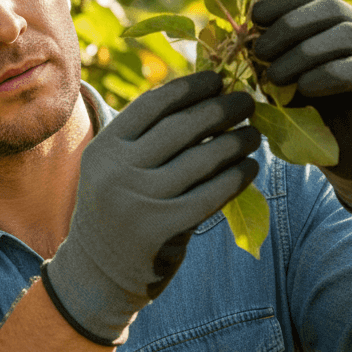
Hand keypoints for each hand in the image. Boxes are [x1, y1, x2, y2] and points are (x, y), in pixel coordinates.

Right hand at [42, 71, 259, 344]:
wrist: (98, 272)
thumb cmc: (118, 209)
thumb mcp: (115, 168)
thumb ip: (147, 138)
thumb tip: (205, 99)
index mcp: (105, 147)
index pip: (153, 104)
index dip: (190, 87)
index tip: (217, 79)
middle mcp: (117, 170)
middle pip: (181, 127)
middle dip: (220, 109)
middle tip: (246, 101)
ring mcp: (138, 200)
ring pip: (201, 160)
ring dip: (235, 142)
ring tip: (253, 134)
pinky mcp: (161, 228)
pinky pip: (210, 195)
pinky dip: (235, 178)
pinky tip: (249, 168)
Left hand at [250, 0, 351, 216]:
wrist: (349, 157)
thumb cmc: (312, 114)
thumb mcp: (282, 80)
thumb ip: (269, 57)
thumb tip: (241, 38)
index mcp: (338, 21)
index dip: (283, 1)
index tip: (254, 19)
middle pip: (329, 8)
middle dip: (288, 27)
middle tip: (259, 53)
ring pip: (347, 34)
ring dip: (304, 53)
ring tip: (276, 76)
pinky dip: (330, 74)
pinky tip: (306, 87)